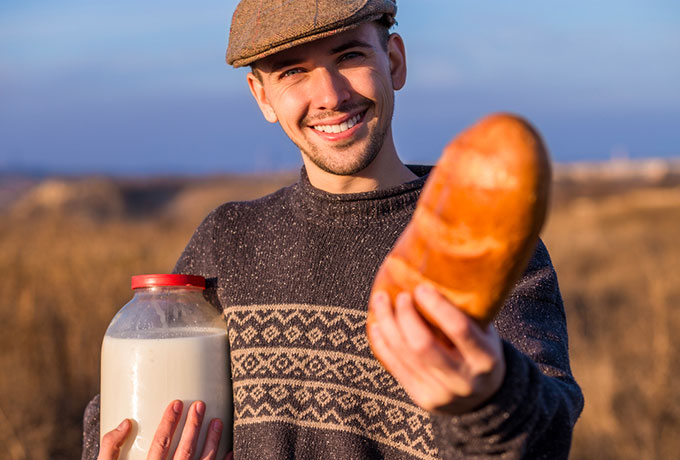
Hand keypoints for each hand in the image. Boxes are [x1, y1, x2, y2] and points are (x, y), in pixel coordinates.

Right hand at [98, 400, 232, 459]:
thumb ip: (110, 449)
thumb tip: (125, 423)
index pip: (161, 444)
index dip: (169, 422)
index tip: (177, 403)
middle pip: (185, 450)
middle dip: (193, 426)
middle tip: (200, 404)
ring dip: (212, 442)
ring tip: (218, 422)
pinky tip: (229, 451)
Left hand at [367, 283, 505, 413]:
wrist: (485, 398)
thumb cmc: (481, 352)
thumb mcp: (486, 333)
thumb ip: (467, 312)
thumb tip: (436, 272)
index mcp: (485, 359)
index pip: (459, 329)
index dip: (437, 306)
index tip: (421, 287)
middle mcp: (463, 380)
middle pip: (423, 345)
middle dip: (405, 316)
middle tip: (400, 295)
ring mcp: (441, 393)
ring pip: (405, 355)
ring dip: (388, 324)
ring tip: (381, 301)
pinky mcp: (422, 398)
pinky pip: (395, 368)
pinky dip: (382, 344)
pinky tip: (377, 325)